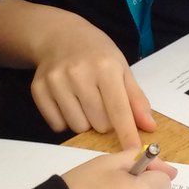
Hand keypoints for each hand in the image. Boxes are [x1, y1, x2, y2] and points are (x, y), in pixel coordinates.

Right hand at [28, 12, 154, 147]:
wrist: (59, 35)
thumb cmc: (96, 53)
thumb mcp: (122, 69)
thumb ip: (136, 99)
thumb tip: (149, 127)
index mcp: (105, 67)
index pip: (119, 110)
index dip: (127, 134)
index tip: (134, 152)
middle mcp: (79, 74)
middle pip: (99, 124)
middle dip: (105, 122)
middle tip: (102, 105)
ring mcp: (56, 81)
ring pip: (77, 127)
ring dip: (85, 122)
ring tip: (85, 103)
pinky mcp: (38, 89)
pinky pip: (56, 125)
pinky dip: (65, 121)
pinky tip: (68, 102)